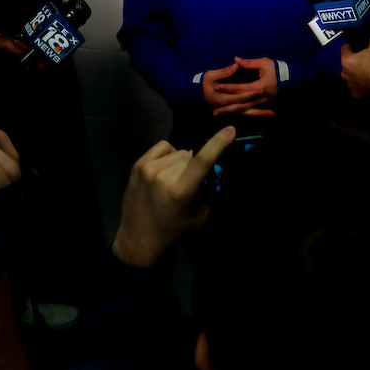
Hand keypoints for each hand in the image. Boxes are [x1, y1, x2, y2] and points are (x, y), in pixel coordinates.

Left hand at [113, 126, 236, 267]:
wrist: (138, 238)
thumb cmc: (173, 231)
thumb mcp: (200, 217)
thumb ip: (209, 192)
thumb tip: (215, 171)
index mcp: (181, 190)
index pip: (203, 160)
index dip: (218, 143)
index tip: (230, 130)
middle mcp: (164, 175)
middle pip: (191, 155)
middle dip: (196, 164)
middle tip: (192, 181)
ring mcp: (149, 168)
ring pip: (178, 152)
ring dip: (182, 162)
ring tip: (175, 179)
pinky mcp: (138, 165)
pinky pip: (163, 147)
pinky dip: (169, 155)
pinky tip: (166, 169)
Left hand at [207, 57, 278, 116]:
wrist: (291, 80)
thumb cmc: (277, 70)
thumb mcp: (264, 63)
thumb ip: (249, 63)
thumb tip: (236, 59)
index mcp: (258, 87)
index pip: (240, 88)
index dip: (228, 87)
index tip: (217, 87)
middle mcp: (258, 98)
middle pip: (240, 104)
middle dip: (227, 108)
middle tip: (214, 111)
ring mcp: (261, 103)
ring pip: (244, 110)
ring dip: (231, 114)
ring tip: (221, 117)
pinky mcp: (262, 104)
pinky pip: (249, 112)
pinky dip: (240, 115)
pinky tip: (231, 118)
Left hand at [340, 38, 369, 97]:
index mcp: (346, 61)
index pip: (345, 48)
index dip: (352, 45)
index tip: (358, 45)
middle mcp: (345, 74)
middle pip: (348, 63)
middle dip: (355, 60)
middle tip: (365, 58)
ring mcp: (350, 85)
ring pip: (352, 75)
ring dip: (357, 73)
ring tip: (367, 70)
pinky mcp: (356, 93)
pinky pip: (357, 86)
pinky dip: (361, 84)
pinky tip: (368, 81)